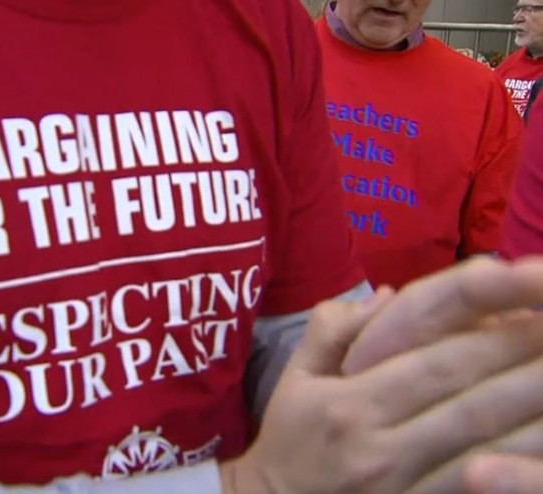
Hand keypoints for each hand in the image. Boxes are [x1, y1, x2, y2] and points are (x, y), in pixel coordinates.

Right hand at [221, 258, 542, 493]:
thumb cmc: (289, 439)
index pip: (432, 360)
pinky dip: (516, 465)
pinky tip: (541, 445)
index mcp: (348, 402)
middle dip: (527, 360)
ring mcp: (403, 484)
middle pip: (470, 399)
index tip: (531, 298)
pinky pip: (476, 486)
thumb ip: (332, 329)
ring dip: (533, 409)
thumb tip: (390, 296)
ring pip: (485, 445)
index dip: (489, 332)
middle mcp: (379, 443)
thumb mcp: (293, 378)